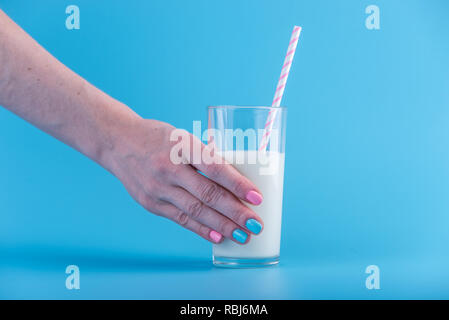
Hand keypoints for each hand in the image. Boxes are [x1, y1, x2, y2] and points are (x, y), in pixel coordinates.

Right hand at [104, 118, 263, 243]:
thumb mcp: (182, 137)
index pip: (214, 167)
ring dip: (222, 226)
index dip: (237, 184)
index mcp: (181, 146)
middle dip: (235, 212)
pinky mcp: (150, 203)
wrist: (117, 142)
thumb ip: (204, 156)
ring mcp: (157, 188)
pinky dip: (200, 229)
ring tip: (243, 235)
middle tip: (256, 225)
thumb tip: (235, 179)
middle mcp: (168, 168)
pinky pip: (180, 219)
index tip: (257, 198)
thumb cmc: (157, 137)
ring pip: (196, 211)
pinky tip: (217, 237)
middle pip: (208, 194)